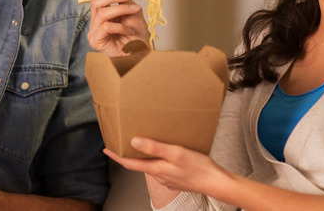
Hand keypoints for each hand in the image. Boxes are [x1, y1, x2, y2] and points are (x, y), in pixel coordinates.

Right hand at [87, 0, 150, 55]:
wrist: (142, 55)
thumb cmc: (137, 37)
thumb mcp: (132, 12)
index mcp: (101, 16)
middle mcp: (95, 24)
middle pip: (96, 3)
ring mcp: (94, 33)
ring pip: (102, 14)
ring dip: (121, 9)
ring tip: (135, 11)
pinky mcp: (96, 42)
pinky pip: (106, 27)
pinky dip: (121, 27)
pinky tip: (130, 32)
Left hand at [104, 137, 228, 197]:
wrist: (217, 182)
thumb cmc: (198, 167)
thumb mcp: (176, 153)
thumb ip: (155, 148)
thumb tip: (133, 142)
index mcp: (156, 169)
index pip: (129, 163)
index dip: (116, 155)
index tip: (106, 148)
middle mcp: (159, 175)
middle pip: (139, 164)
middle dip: (130, 153)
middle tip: (123, 141)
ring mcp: (168, 178)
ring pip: (151, 165)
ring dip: (144, 155)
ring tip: (143, 142)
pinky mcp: (177, 177)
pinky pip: (162, 167)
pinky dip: (158, 158)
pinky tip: (164, 151)